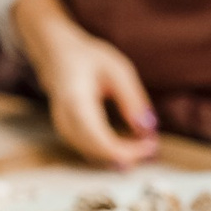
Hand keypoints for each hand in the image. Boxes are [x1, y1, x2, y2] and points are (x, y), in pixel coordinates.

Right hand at [14, 0, 158, 168]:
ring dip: (121, 156)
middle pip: (96, 151)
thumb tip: (148, 129)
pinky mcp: (68, 133)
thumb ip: (133, 99)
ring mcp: (63, 128)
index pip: (99, 139)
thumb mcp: (118, 70)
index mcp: (76, 100)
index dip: (126, 150)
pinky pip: (90, 151)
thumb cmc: (88, 59)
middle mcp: (64, 119)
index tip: (151, 146)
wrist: (57, 54)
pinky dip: (111, 152)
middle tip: (153, 147)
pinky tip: (129, 146)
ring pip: (93, 155)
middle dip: (128, 155)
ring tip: (144, 146)